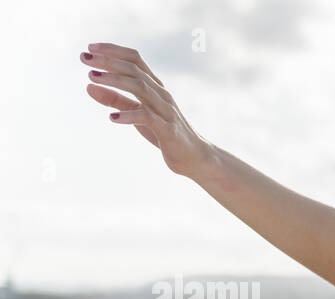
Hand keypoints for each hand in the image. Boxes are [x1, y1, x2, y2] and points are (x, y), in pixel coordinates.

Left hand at [83, 43, 212, 177]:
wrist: (194, 157)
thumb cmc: (165, 134)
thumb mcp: (136, 113)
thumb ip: (114, 99)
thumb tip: (88, 85)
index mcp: (155, 87)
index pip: (135, 59)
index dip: (113, 51)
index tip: (90, 48)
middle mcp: (161, 94)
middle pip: (134, 70)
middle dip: (108, 61)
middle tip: (84, 58)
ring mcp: (166, 110)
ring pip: (140, 87)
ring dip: (114, 80)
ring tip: (91, 77)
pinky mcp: (168, 129)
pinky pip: (147, 117)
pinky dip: (129, 116)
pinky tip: (112, 118)